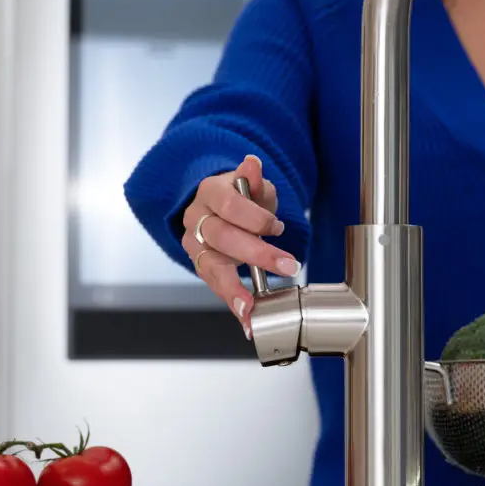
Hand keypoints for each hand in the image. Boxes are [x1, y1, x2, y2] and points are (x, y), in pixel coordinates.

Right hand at [180, 154, 300, 337]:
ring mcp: (196, 246)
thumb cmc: (239, 198)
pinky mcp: (202, 267)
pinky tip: (248, 321)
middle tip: (288, 265)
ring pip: (211, 268)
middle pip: (222, 238)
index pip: (229, 206)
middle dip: (256, 253)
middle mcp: (197, 220)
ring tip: (250, 310)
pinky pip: (216, 287)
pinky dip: (233, 304)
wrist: (216, 209)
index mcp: (210, 193)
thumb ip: (254, 181)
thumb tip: (252, 164)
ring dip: (233, 290)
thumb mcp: (252, 186)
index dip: (255, 218)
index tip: (278, 228)